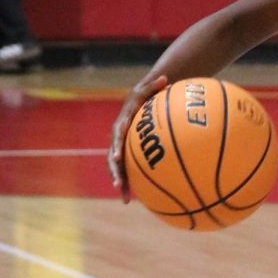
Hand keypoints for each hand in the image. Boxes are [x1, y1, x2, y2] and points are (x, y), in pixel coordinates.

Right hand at [108, 74, 168, 201]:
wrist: (138, 102)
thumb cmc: (144, 95)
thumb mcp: (147, 88)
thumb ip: (154, 85)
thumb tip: (165, 77)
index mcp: (120, 125)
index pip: (116, 137)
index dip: (116, 148)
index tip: (118, 158)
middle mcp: (118, 139)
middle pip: (113, 159)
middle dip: (115, 173)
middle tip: (119, 185)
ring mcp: (122, 149)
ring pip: (119, 168)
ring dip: (121, 183)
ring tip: (126, 200)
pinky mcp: (129, 155)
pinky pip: (130, 170)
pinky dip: (133, 183)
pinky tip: (141, 199)